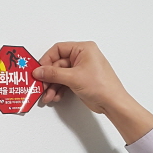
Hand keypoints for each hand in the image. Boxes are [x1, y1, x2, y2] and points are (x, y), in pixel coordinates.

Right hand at [32, 41, 152, 143]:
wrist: (113, 103)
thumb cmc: (102, 86)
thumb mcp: (74, 77)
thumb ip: (53, 73)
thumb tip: (39, 71)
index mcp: (84, 49)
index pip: (59, 49)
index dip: (47, 59)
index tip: (39, 70)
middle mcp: (82, 57)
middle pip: (57, 64)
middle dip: (49, 77)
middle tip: (40, 85)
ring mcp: (81, 69)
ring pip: (60, 75)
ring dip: (52, 86)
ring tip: (47, 95)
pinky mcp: (80, 80)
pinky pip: (64, 82)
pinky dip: (58, 89)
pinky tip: (55, 96)